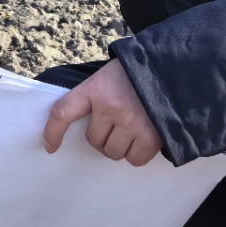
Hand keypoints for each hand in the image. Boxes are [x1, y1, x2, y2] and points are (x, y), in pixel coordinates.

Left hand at [43, 59, 162, 166]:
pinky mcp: (151, 136)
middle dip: (103, 137)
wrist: (176, 67)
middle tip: (118, 123)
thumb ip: (96, 95)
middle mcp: (109, 105)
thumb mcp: (111, 75)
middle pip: (93, 140)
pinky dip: (138, 154)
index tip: (49, 147)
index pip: (63, 111)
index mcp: (95, 87)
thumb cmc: (139, 73)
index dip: (53, 132)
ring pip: (113, 152)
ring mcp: (130, 122)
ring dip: (120, 146)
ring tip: (134, 128)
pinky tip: (146, 137)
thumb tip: (83, 124)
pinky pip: (134, 159)